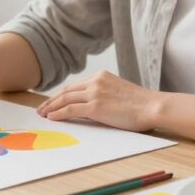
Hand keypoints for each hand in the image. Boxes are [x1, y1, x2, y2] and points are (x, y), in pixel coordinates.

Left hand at [36, 71, 160, 131]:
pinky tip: (52, 118)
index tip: (53, 101)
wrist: (153, 106)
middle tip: (41, 109)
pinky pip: (71, 109)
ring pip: (66, 99)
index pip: (75, 86)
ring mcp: (95, 93)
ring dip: (51, 107)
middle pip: (67, 91)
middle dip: (52, 100)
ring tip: (42, 114)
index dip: (61, 94)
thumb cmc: (141, 105)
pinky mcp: (96, 107)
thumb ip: (104, 95)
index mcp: (101, 77)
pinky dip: (59, 113)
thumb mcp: (119, 93)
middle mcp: (96, 82)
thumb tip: (91, 107)